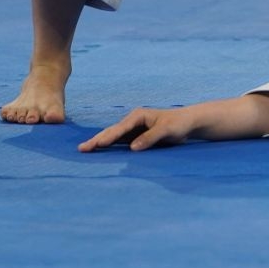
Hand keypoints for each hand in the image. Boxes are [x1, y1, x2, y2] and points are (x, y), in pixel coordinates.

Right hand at [79, 107, 193, 151]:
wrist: (187, 122)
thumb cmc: (178, 124)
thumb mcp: (167, 130)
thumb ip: (150, 138)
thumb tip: (132, 148)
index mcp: (138, 116)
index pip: (120, 128)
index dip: (108, 137)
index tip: (96, 144)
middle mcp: (133, 121)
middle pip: (112, 131)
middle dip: (97, 140)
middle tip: (81, 148)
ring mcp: (133, 129)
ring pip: (113, 136)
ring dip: (100, 143)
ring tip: (84, 150)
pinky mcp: (135, 136)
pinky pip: (119, 141)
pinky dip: (109, 146)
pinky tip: (100, 151)